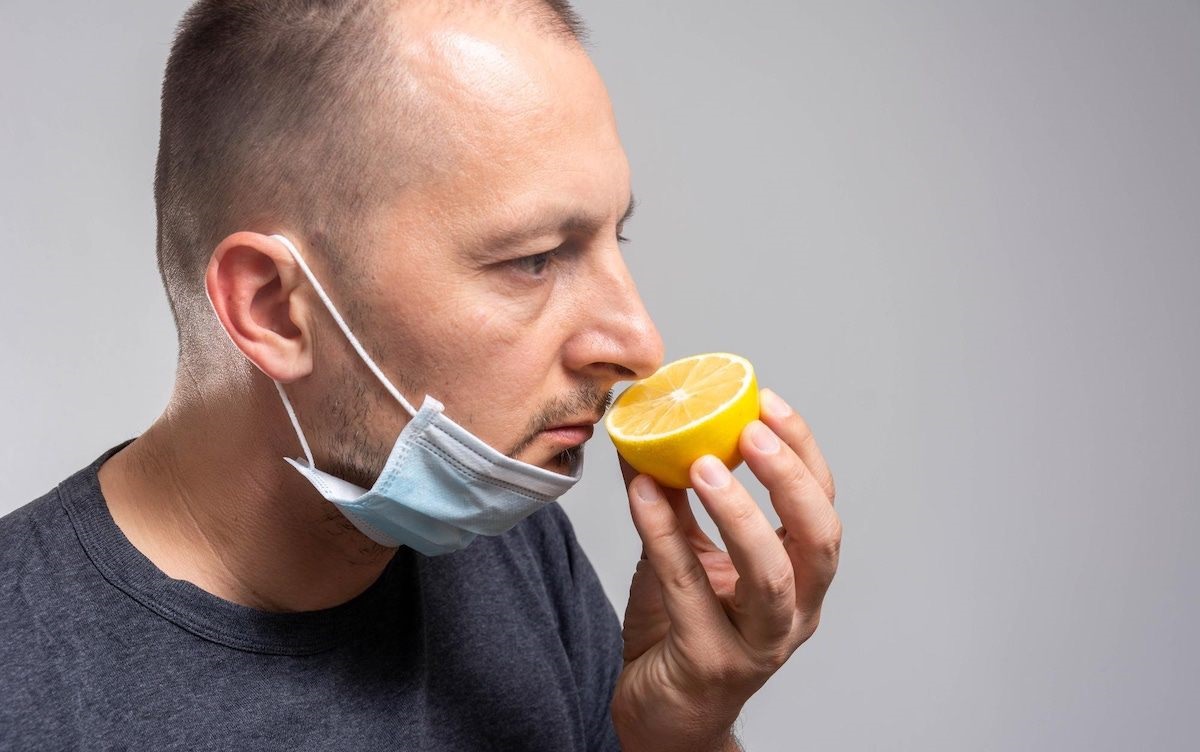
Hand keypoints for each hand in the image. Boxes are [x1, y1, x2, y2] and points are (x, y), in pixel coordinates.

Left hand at [611, 389, 840, 751]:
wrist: (661, 712)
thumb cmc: (682, 633)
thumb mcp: (687, 556)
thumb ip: (678, 501)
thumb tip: (649, 431)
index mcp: (800, 578)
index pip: (821, 506)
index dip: (801, 451)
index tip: (767, 402)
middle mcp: (794, 612)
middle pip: (819, 540)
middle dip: (790, 480)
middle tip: (750, 432)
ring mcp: (758, 644)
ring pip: (769, 578)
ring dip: (740, 514)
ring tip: (704, 465)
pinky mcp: (711, 663)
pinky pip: (689, 590)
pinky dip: (663, 536)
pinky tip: (642, 494)